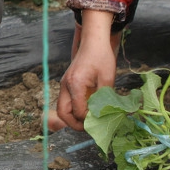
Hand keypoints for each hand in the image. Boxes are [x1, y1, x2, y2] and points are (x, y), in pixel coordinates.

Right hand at [55, 11, 118, 130]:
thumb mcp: (107, 78)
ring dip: (73, 117)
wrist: (93, 42)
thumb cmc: (101, 57)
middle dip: (74, 124)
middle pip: (63, 113)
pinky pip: (66, 102)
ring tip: (88, 120)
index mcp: (75, 84)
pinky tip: (87, 110)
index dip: (88, 120)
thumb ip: (104, 98)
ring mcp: (64, 85)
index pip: (78, 111)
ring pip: (62, 108)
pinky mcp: (66, 84)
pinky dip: (73, 109)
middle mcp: (65, 85)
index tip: (100, 122)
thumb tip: (103, 115)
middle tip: (89, 127)